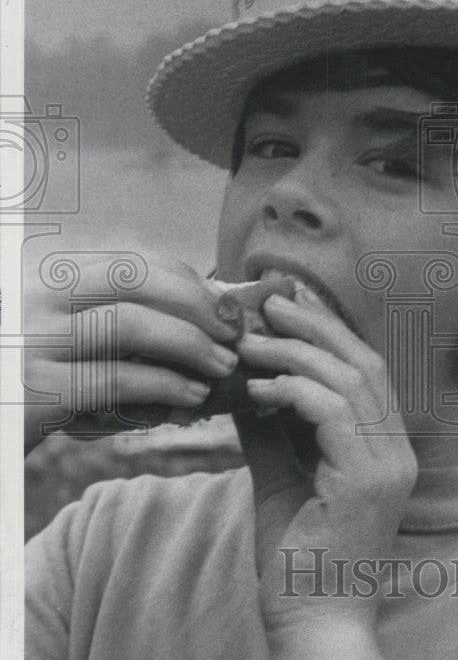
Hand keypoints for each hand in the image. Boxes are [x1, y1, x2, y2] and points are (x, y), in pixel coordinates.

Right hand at [23, 257, 240, 451]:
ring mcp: (30, 342)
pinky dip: (165, 386)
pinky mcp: (33, 393)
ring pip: (130, 325)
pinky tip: (191, 398)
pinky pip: (116, 380)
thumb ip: (109, 321)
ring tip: (221, 366)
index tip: (222, 303)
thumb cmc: (22, 380)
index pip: (128, 261)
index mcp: (44, 277)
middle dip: (198, 304)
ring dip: (191, 344)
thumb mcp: (57, 336)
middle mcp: (33, 298)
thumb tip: (199, 316)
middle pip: (135, 280)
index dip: (186, 279)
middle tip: (233, 333)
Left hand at [235, 285, 418, 632]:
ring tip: (251, 343)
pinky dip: (295, 390)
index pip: (366, 371)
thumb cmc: (297, 560)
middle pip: (364, 363)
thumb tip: (243, 384)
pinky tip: (259, 389)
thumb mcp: (279, 479)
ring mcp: (388, 465)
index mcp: (384, 449)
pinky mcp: (366, 481)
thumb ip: (268, 431)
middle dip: (316, 327)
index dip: (330, 332)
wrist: (312, 626)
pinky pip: (334, 412)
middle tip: (270, 304)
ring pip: (350, 380)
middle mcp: (396, 451)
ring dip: (297, 353)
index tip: (288, 308)